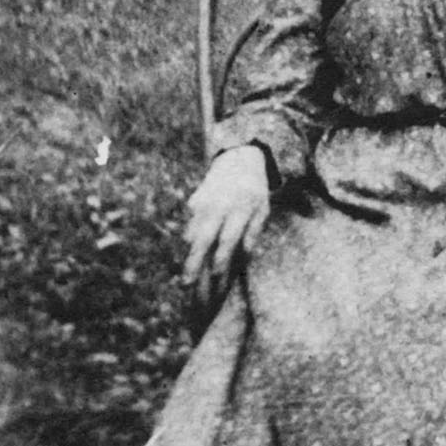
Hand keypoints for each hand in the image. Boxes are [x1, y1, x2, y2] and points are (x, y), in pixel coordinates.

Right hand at [182, 145, 271, 291]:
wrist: (238, 161)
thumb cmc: (254, 192)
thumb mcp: (262, 209)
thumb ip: (253, 232)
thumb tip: (244, 258)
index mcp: (241, 208)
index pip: (228, 238)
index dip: (221, 258)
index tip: (214, 277)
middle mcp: (219, 206)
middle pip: (203, 238)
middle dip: (192, 263)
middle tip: (184, 285)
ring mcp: (203, 203)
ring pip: (190, 234)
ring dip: (185, 257)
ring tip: (182, 278)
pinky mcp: (193, 202)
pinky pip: (188, 227)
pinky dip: (186, 244)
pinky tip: (184, 259)